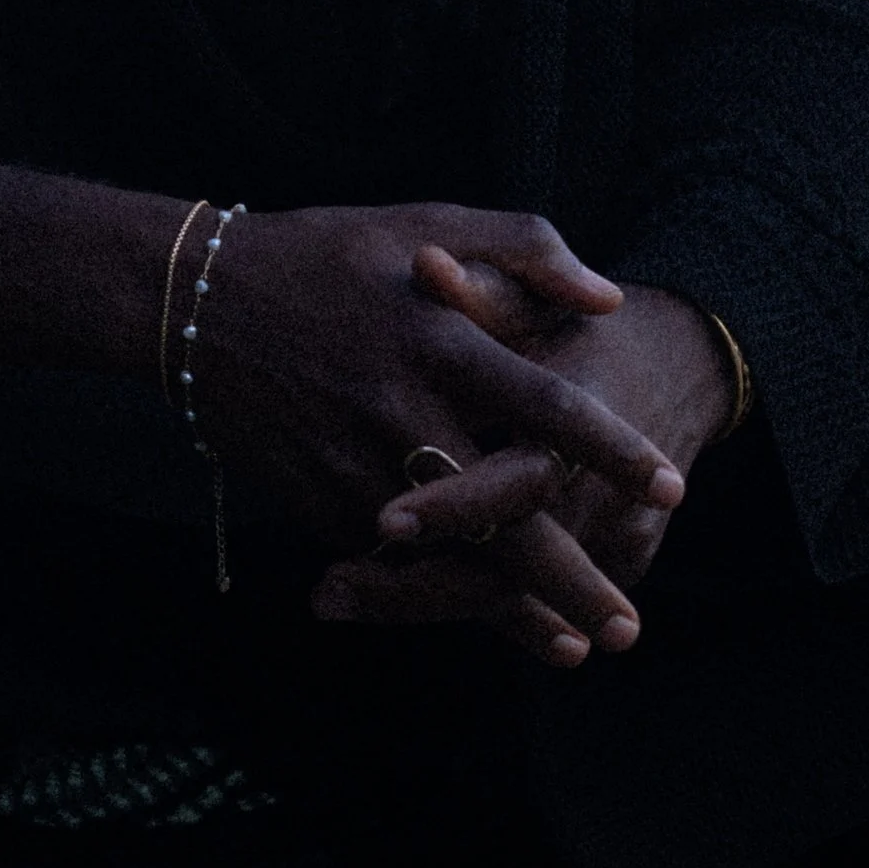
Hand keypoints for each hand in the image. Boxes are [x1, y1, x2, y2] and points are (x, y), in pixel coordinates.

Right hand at [194, 204, 686, 667]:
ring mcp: (355, 465)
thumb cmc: (327, 254)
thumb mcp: (427, 221)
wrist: (196, 304)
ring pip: (446, 557)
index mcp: (440, 340)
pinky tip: (491, 619)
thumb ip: (527, 249)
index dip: (613, 451)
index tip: (672, 488)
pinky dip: (444, 594)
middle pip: (502, 513)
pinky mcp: (319, 501)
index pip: (545, 406)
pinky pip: (394, 561)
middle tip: (627, 626)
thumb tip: (608, 297)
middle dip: (568, 578)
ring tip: (572, 646)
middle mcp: (402, 410)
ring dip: (510, 610)